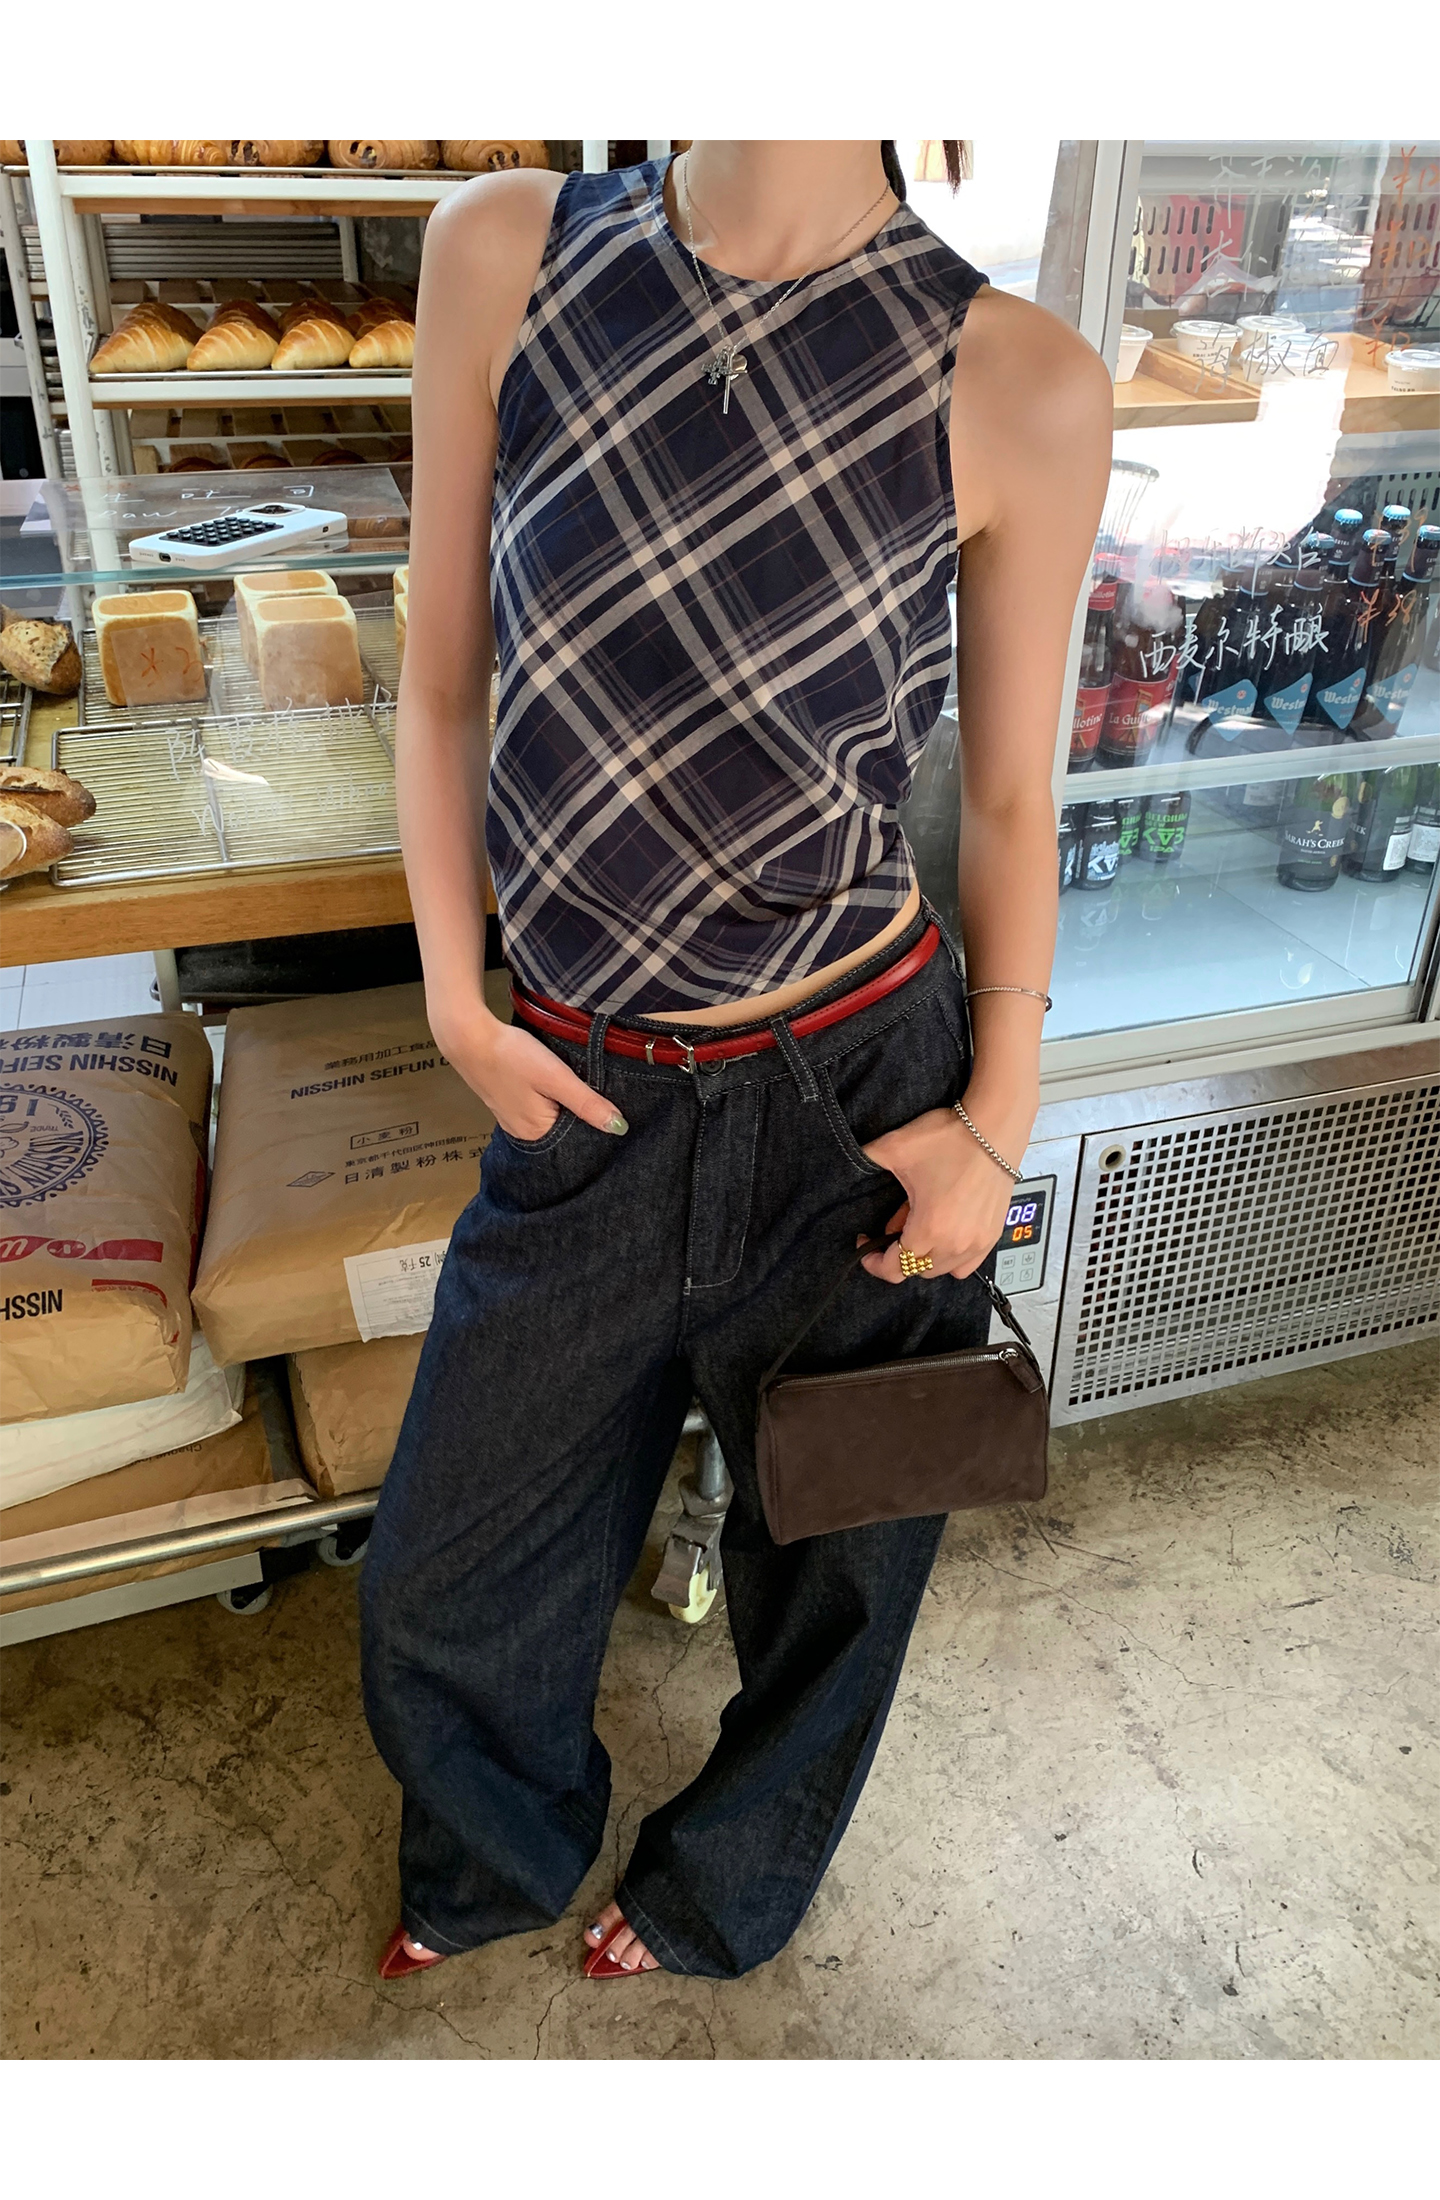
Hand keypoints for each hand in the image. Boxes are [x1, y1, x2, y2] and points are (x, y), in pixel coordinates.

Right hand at [430, 998, 627, 1142]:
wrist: (469, 1037)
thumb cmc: (512, 1056)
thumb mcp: (556, 1078)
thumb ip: (587, 1104)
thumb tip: (620, 1128)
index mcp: (538, 1134)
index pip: (579, 1138)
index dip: (594, 1118)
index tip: (605, 1099)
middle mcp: (524, 1135)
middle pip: (564, 1129)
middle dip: (579, 1112)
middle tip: (588, 1085)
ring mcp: (512, 1121)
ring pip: (551, 1118)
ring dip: (563, 1104)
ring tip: (571, 1083)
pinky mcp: (506, 1106)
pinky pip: (537, 1109)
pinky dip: (548, 1099)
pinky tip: (550, 1084)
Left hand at [858, 1105, 1017, 1284]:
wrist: (994, 1129)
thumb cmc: (951, 1139)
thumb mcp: (895, 1148)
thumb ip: (866, 1159)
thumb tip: (851, 1162)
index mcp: (929, 1230)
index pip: (894, 1269)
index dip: (873, 1262)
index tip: (866, 1243)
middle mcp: (955, 1244)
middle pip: (916, 1270)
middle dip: (897, 1253)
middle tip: (892, 1225)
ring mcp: (976, 1242)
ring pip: (941, 1270)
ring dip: (924, 1256)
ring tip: (920, 1226)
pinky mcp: (991, 1235)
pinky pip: (967, 1264)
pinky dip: (951, 1257)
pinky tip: (944, 1234)